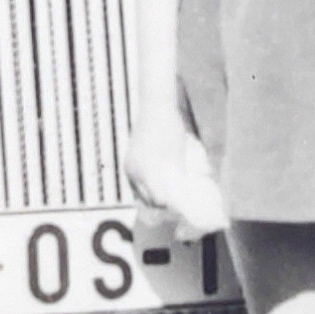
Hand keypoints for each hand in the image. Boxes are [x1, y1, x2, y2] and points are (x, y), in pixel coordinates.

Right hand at [128, 121, 228, 240]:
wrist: (155, 107)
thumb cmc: (170, 128)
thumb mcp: (179, 153)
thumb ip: (180, 174)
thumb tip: (186, 193)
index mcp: (147, 171)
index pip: (160, 199)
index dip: (173, 205)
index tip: (185, 206)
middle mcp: (134, 172)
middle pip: (149, 199)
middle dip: (164, 203)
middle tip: (180, 202)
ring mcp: (129, 168)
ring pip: (142, 193)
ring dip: (156, 195)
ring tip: (171, 193)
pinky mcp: (129, 163)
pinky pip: (138, 183)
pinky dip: (149, 186)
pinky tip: (160, 182)